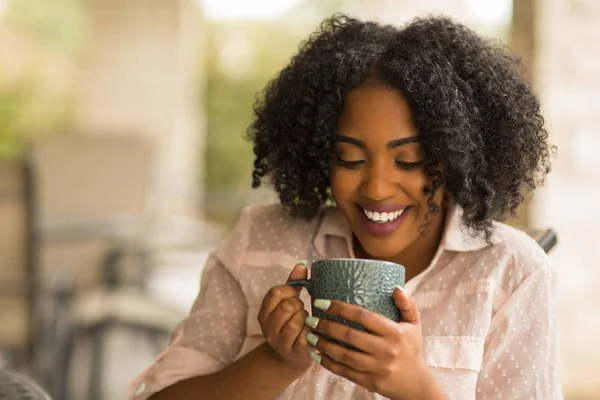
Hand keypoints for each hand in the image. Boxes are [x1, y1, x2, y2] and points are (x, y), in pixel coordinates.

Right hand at [257, 262, 314, 372]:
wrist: (291, 357)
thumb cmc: (291, 323)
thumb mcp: (287, 303)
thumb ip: (293, 284)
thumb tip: (302, 264)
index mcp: (264, 313)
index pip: (275, 293)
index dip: (289, 290)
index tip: (294, 294)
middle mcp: (268, 329)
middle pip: (287, 306)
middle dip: (299, 304)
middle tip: (301, 308)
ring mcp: (280, 342)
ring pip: (297, 321)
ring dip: (306, 318)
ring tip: (306, 320)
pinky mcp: (295, 352)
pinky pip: (306, 336)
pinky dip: (312, 331)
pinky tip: (312, 331)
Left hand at [305, 287, 447, 399]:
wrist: (416, 385)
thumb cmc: (412, 349)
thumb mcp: (414, 325)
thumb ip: (407, 305)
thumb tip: (396, 287)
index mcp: (394, 332)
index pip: (363, 316)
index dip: (340, 308)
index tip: (322, 302)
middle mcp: (385, 350)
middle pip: (349, 336)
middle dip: (326, 326)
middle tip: (311, 318)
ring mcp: (376, 368)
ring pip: (344, 355)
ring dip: (323, 345)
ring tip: (310, 335)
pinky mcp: (369, 382)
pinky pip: (344, 371)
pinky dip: (328, 363)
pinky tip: (316, 354)